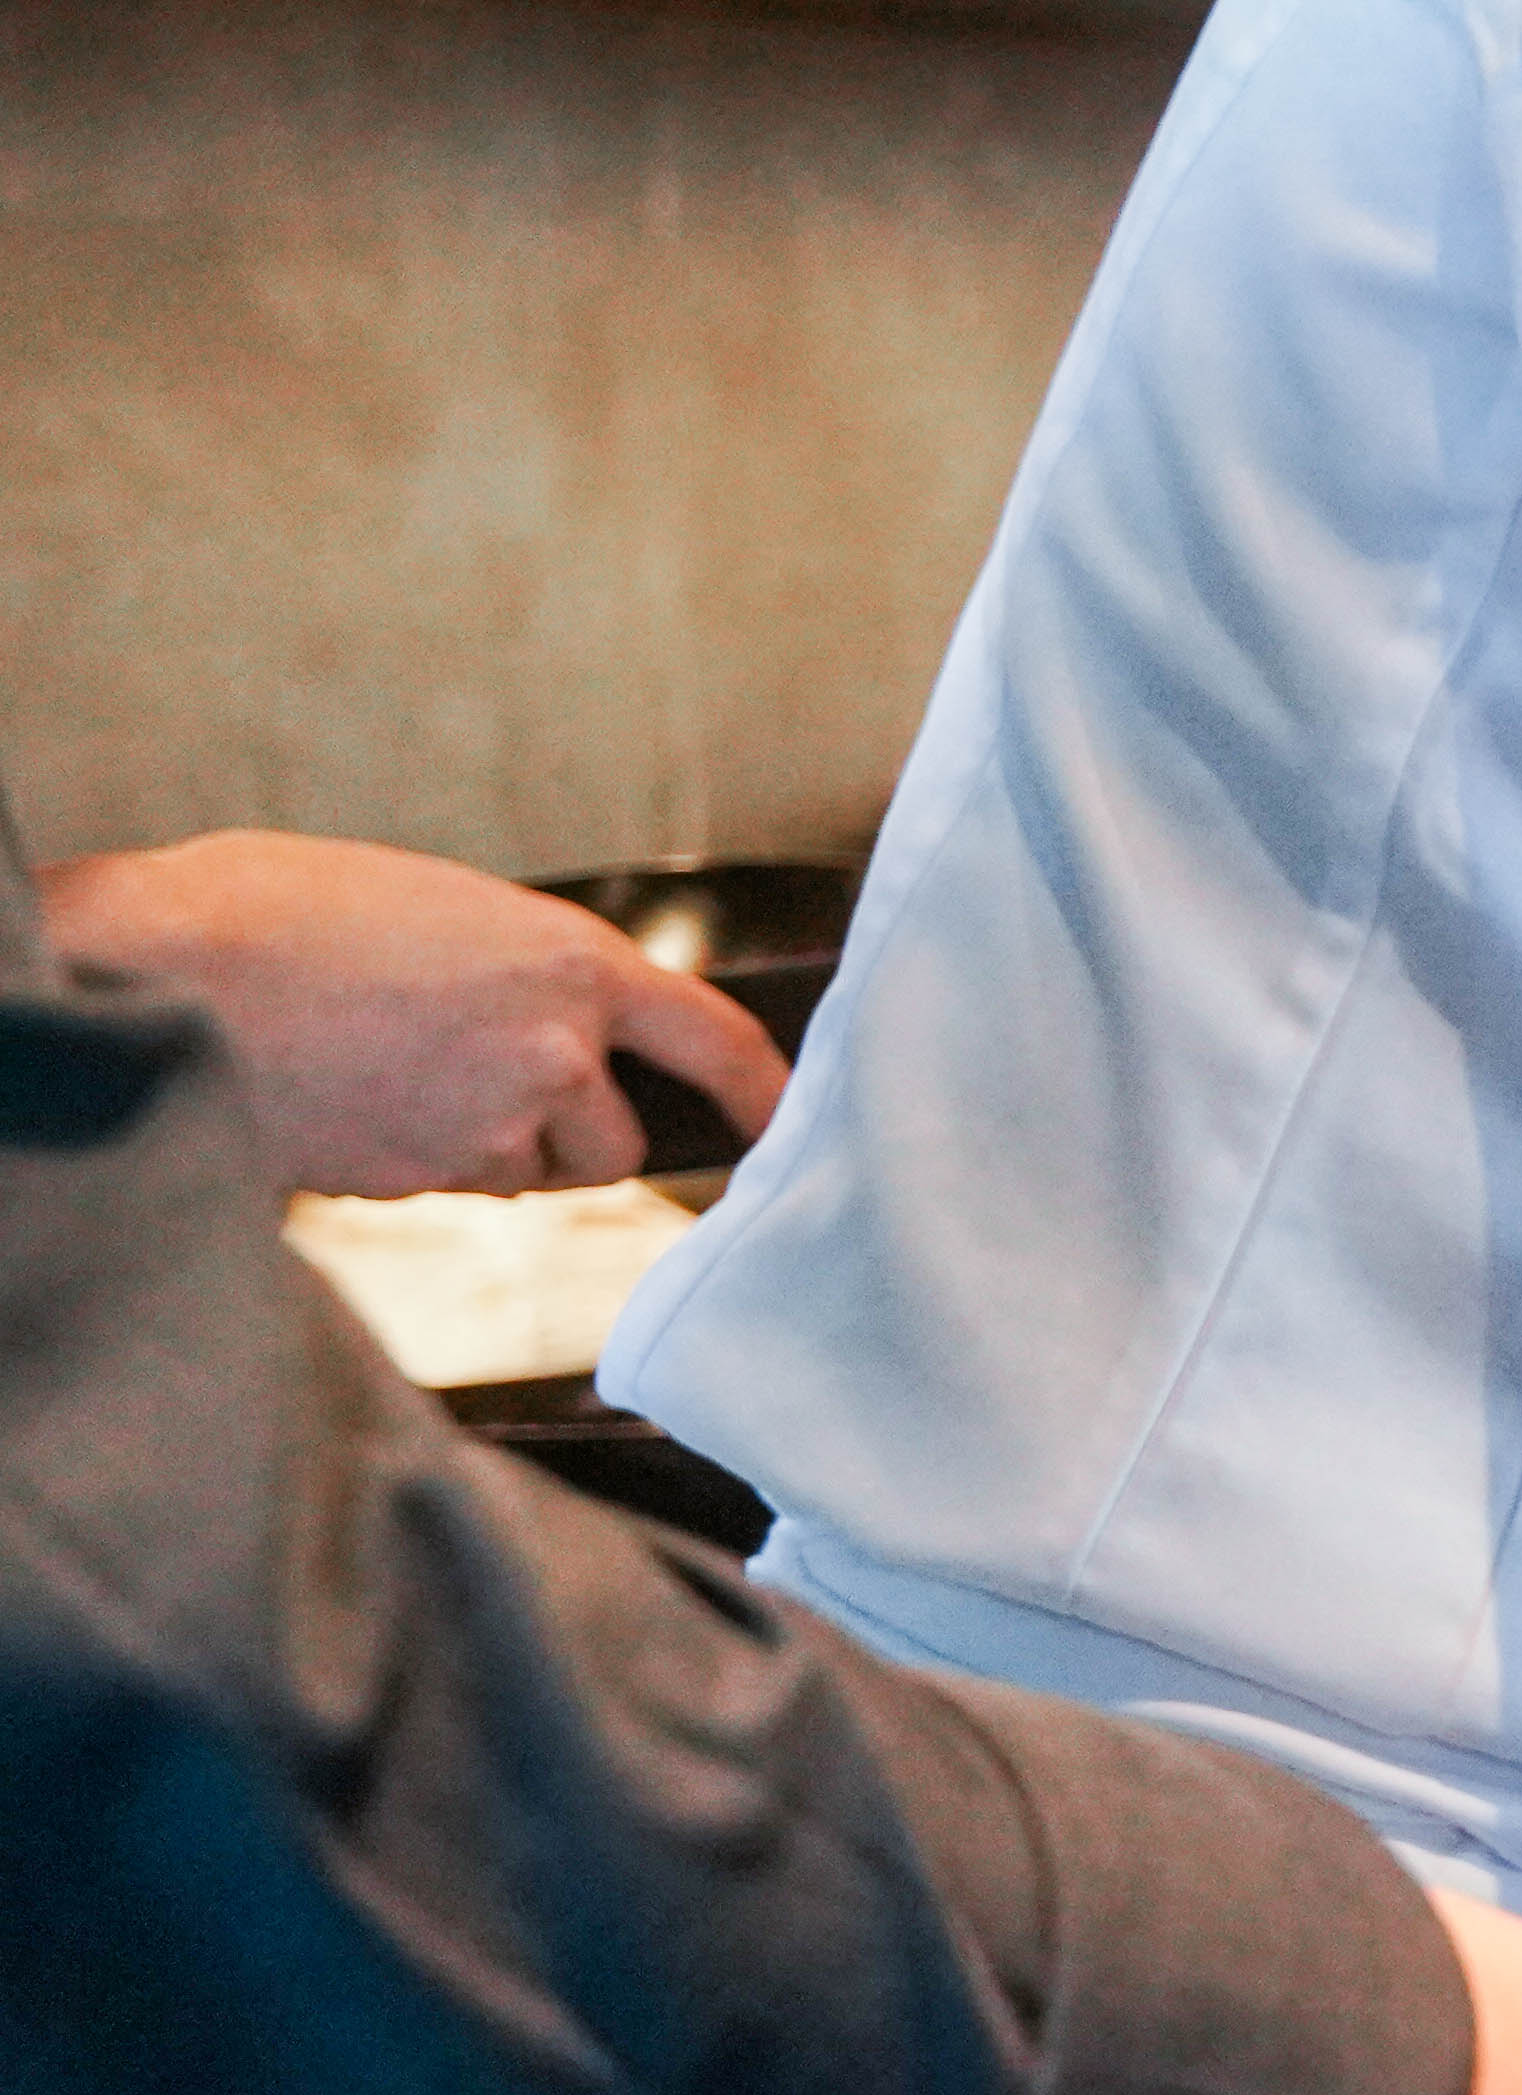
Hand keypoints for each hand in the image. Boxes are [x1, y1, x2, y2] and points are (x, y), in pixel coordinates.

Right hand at [32, 832, 793, 1195]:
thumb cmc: (285, 912)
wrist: (170, 970)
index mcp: (575, 964)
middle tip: (483, 1083)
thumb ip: (523, 975)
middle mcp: (554, 1051)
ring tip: (397, 1076)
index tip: (779, 1125)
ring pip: (525, 1172)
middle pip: (612, 1141)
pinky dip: (410, 1160)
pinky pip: (441, 1184)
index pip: (718, 1039)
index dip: (760, 1093)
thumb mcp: (443, 910)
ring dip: (488, 1148)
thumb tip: (550, 1022)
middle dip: (568, 1132)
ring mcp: (485, 1123)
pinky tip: (350, 1100)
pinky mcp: (415, 1178)